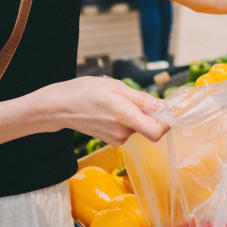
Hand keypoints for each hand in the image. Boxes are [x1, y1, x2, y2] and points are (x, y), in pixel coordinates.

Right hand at [31, 76, 168, 144]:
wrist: (59, 106)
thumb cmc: (85, 92)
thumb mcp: (116, 86)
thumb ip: (142, 99)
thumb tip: (163, 107)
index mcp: (125, 117)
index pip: (156, 131)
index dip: (166, 122)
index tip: (167, 109)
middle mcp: (122, 133)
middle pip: (149, 126)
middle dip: (148, 112)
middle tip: (132, 96)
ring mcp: (116, 138)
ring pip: (138, 126)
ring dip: (135, 114)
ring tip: (116, 101)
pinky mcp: (111, 140)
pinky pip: (128, 129)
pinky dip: (126, 119)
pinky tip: (111, 108)